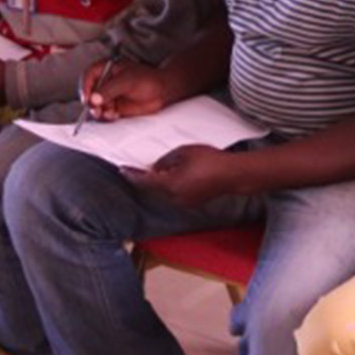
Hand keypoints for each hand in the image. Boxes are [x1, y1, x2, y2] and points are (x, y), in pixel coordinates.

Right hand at [81, 57, 170, 119]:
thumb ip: (110, 89)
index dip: (85, 87)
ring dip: (99, 111)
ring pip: (95, 104)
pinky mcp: (114, 106)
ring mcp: (109, 95)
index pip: (89, 76)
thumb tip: (94, 98)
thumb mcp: (127, 81)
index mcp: (106, 68)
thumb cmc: (148, 80)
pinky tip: (115, 115)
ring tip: (109, 112)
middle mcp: (105, 82)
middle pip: (89, 92)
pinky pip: (104, 113)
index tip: (87, 98)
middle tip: (95, 110)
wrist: (162, 92)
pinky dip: (107, 115)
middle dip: (91, 102)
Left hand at [127, 143, 244, 207]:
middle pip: (154, 189)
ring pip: (165, 192)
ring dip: (160, 182)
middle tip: (139, 168)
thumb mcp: (183, 152)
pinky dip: (171, 185)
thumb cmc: (209, 160)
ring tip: (160, 169)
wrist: (232, 174)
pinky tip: (176, 175)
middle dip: (147, 179)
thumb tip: (155, 168)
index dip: (132, 175)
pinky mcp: (193, 202)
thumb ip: (165, 160)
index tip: (122, 169)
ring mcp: (184, 202)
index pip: (144, 182)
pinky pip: (175, 194)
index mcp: (170, 185)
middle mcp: (174, 198)